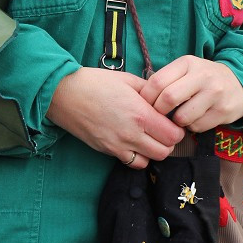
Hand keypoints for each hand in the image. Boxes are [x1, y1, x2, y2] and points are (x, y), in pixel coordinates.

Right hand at [46, 67, 184, 167]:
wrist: (64, 93)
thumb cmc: (94, 82)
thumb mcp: (127, 79)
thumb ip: (149, 91)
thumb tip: (164, 98)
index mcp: (140, 113)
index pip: (173, 135)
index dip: (177, 129)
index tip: (173, 121)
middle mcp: (131, 133)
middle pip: (164, 151)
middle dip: (169, 142)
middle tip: (164, 129)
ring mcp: (118, 145)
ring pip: (149, 160)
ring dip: (154, 150)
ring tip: (149, 136)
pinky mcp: (107, 151)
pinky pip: (131, 163)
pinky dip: (138, 157)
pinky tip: (135, 143)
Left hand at [139, 55, 242, 131]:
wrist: (239, 85)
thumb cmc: (203, 78)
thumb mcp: (187, 70)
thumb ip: (167, 79)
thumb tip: (142, 98)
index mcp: (188, 63)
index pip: (158, 81)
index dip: (146, 97)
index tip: (144, 105)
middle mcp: (202, 76)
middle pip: (168, 98)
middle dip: (159, 111)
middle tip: (159, 116)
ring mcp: (215, 94)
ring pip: (182, 117)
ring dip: (177, 122)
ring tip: (180, 116)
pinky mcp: (223, 111)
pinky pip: (197, 127)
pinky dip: (192, 127)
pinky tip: (196, 118)